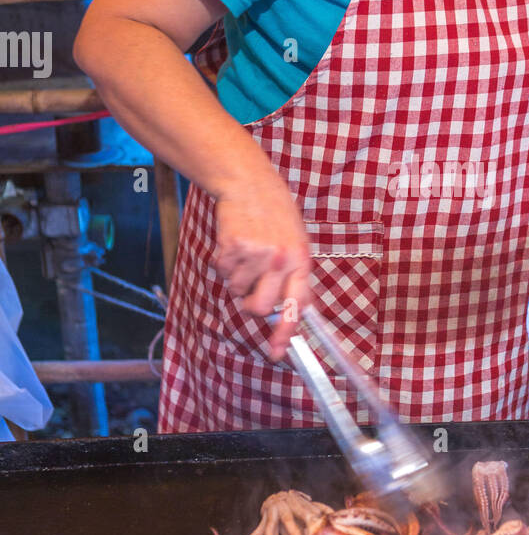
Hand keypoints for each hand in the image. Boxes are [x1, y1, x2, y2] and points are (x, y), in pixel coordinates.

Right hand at [213, 175, 313, 359]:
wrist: (249, 183)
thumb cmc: (276, 214)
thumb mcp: (297, 242)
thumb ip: (296, 276)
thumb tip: (297, 311)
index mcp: (300, 261)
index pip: (296, 306)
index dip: (286, 333)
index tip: (277, 351)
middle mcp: (280, 260)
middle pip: (259, 308)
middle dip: (251, 305)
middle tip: (251, 288)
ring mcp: (255, 254)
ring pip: (237, 290)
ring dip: (237, 278)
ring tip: (246, 253)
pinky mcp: (231, 248)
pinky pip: (223, 273)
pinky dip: (224, 264)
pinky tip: (234, 244)